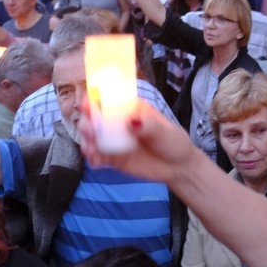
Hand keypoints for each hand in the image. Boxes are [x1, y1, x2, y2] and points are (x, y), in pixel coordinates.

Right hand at [79, 99, 200, 183]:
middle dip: (87, 122)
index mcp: (131, 109)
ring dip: (87, 141)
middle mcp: (119, 122)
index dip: (96, 99)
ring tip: (90, 150)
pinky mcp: (113, 158)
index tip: (87, 104)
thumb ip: (149, 127)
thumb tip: (131, 120)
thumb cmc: (174, 143)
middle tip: (88, 130)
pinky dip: (93, 158)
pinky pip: (98, 156)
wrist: (178, 168)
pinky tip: (95, 161)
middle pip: (96, 118)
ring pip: (94, 138)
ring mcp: (115, 141)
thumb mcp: (165, 133)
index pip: (110, 99)